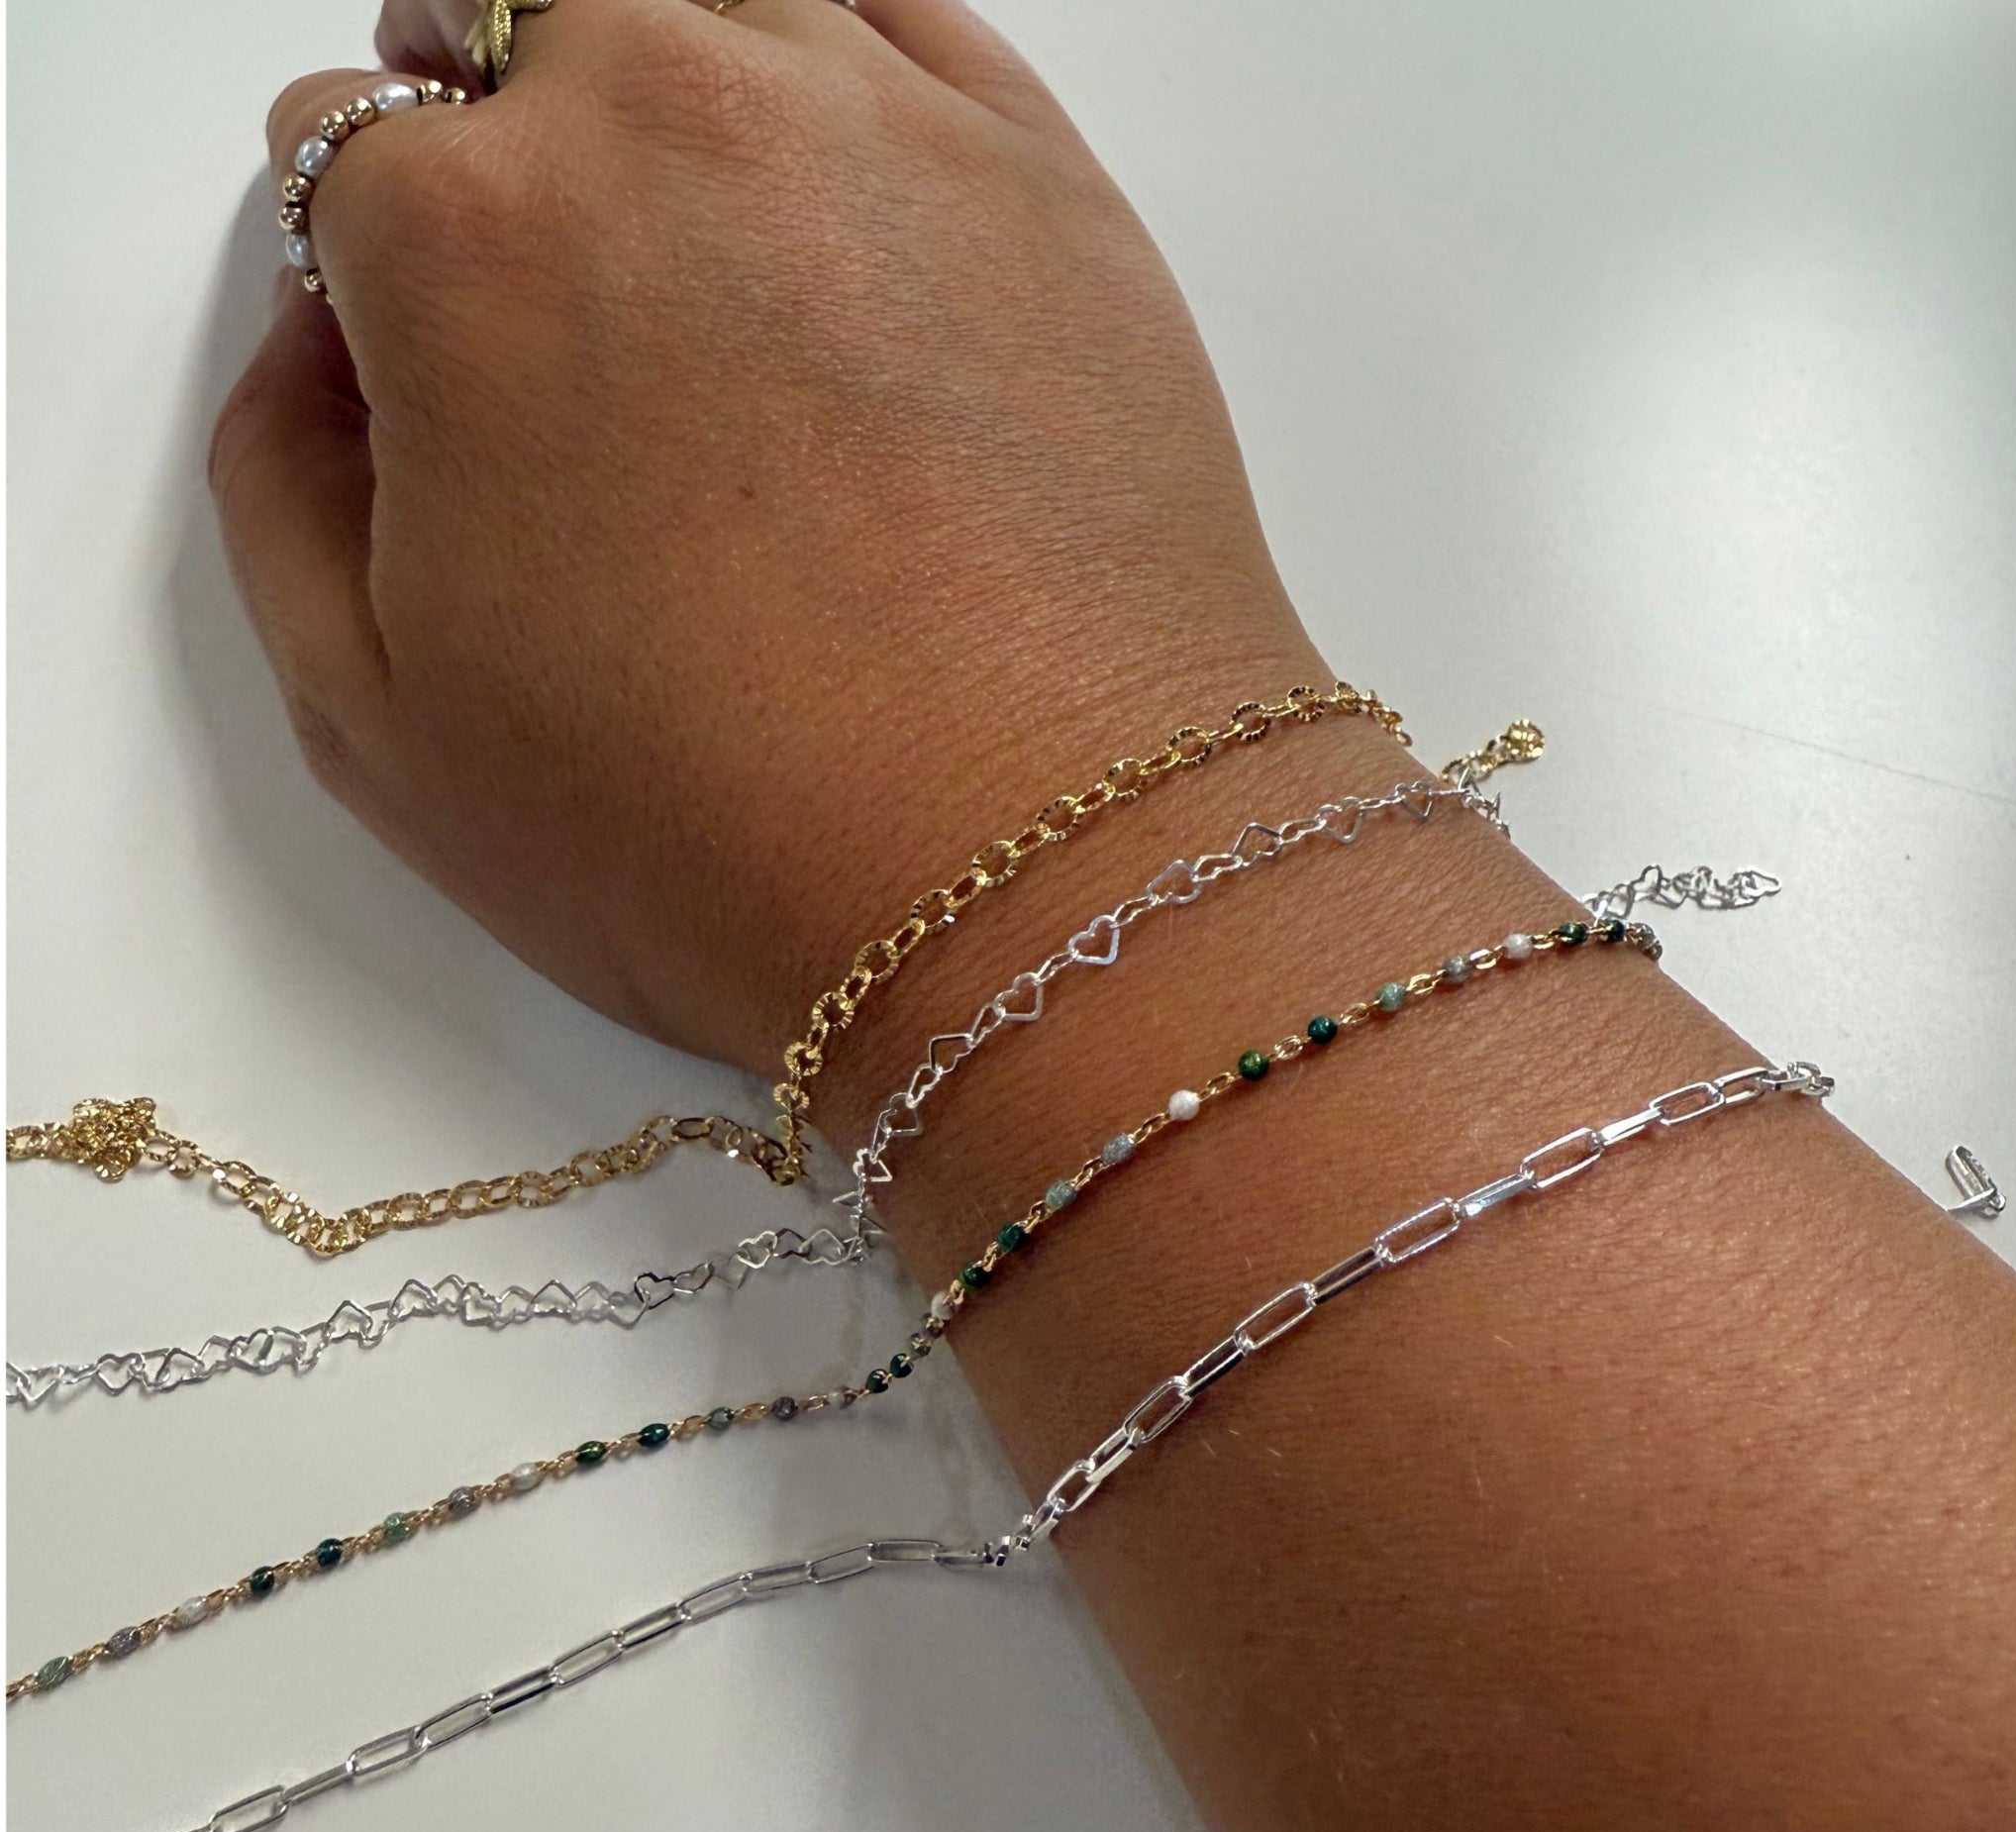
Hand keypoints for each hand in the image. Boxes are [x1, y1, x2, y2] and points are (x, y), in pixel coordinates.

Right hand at [214, 0, 1326, 1080]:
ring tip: (684, 208)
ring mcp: (870, 122)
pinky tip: (836, 171)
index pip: (346, 148)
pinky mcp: (1043, 172)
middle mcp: (657, 118)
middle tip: (541, 245)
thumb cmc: (713, 832)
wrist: (1038, 874)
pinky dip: (840, 61)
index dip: (366, 250)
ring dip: (660, 69)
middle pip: (524, 28)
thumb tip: (317, 342)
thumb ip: (284, 482)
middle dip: (496, 113)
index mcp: (459, 239)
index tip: (420, 334)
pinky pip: (905, 18)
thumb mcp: (379, 719)